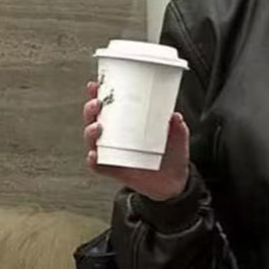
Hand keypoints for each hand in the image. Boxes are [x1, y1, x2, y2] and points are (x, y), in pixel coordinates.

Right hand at [82, 80, 190, 201]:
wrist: (175, 182)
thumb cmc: (172, 154)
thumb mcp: (177, 138)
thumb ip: (178, 128)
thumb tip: (175, 116)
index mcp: (126, 123)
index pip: (108, 106)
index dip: (97, 94)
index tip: (95, 86)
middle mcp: (115, 137)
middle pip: (93, 119)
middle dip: (90, 110)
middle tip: (97, 104)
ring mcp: (113, 153)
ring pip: (92, 140)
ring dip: (90, 132)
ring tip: (98, 127)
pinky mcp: (114, 170)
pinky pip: (97, 166)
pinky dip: (93, 161)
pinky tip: (94, 155)